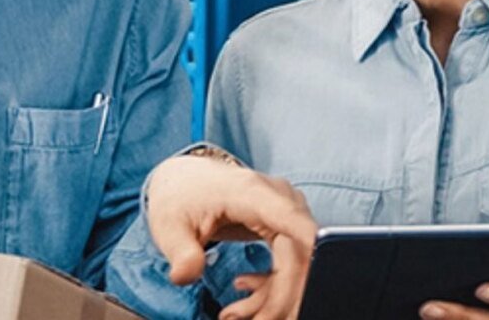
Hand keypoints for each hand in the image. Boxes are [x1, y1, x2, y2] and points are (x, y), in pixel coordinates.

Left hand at [145, 154, 317, 319]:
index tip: (318, 285)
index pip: (292, 220)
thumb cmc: (179, 198)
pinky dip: (274, 288)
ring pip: (300, 265)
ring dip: (274, 298)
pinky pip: (293, 264)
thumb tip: (184, 276)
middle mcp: (279, 199)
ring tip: (234, 313)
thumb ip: (181, 252)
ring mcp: (287, 212)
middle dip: (279, 299)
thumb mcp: (170, 226)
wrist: (184, 181)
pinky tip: (243, 293)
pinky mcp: (287, 226)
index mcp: (252, 192)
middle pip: (299, 256)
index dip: (312, 251)